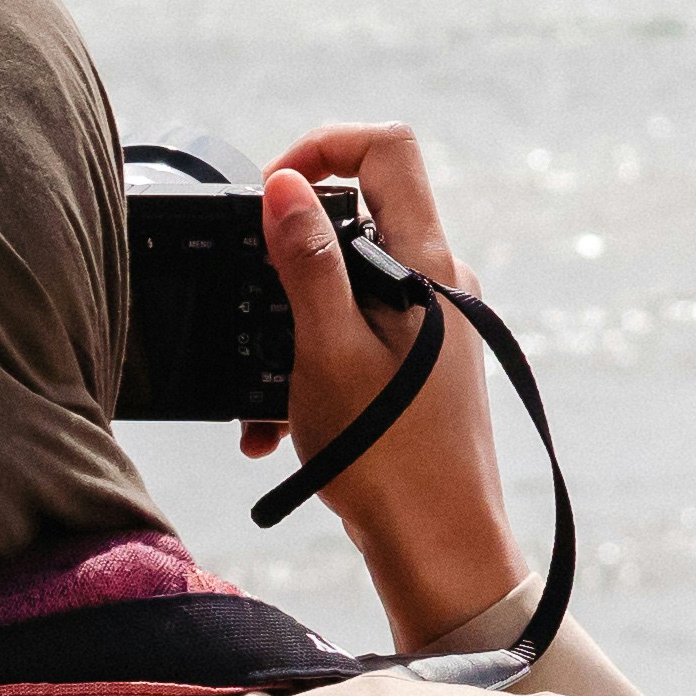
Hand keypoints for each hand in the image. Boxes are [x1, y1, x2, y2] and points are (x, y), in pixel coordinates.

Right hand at [250, 124, 520, 651]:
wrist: (439, 548)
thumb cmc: (389, 458)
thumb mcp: (325, 349)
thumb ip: (307, 262)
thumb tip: (285, 184)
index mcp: (430, 263)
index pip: (389, 149)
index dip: (323, 148)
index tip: (271, 194)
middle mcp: (444, 282)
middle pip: (363, 212)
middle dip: (293, 248)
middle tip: (250, 291)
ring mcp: (438, 324)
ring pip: (352, 284)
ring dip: (292, 322)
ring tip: (259, 387)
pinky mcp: (425, 365)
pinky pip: (359, 335)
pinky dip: (311, 361)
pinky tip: (273, 422)